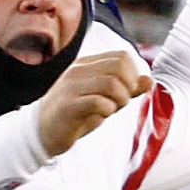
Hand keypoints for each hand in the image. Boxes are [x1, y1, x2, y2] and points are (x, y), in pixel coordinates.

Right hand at [36, 51, 150, 155]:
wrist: (41, 133)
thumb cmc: (74, 115)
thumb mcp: (103, 98)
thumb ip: (125, 88)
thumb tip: (149, 81)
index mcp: (85, 65)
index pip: (122, 57)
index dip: (133, 74)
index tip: (127, 92)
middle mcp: (77, 71)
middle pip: (119, 67)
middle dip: (128, 86)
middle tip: (120, 102)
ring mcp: (71, 88)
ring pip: (111, 83)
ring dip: (120, 99)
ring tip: (111, 109)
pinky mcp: (68, 106)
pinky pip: (99, 102)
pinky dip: (107, 111)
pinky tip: (100, 116)